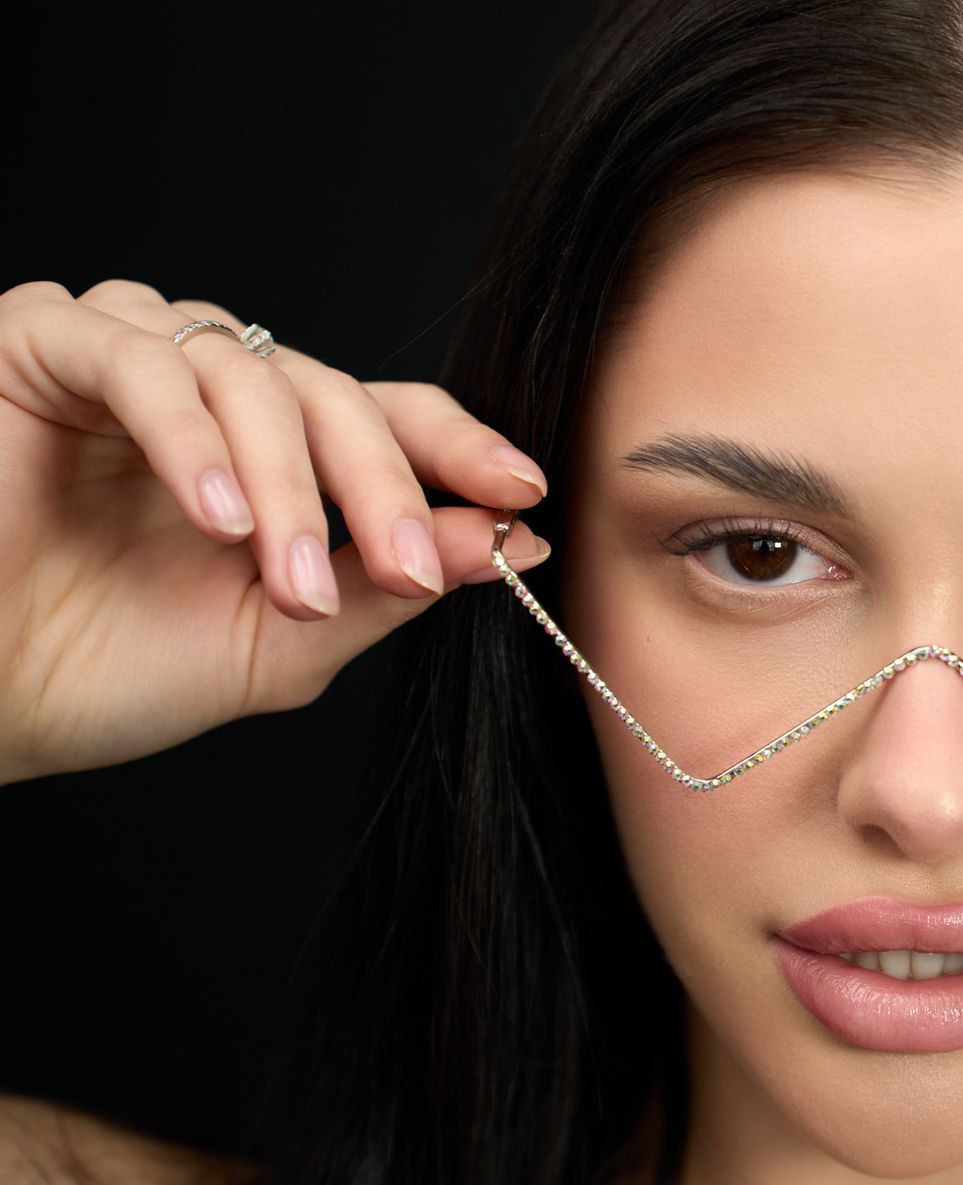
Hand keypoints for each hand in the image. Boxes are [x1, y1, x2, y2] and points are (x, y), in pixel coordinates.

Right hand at [0, 279, 553, 786]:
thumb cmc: (110, 671)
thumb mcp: (280, 638)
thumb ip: (384, 585)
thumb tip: (509, 538)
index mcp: (272, 450)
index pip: (386, 416)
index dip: (457, 448)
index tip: (523, 494)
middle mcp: (211, 390)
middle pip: (335, 396)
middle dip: (384, 488)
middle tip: (413, 570)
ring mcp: (130, 357)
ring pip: (251, 376)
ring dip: (288, 483)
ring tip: (287, 576)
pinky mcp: (44, 343)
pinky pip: (142, 362)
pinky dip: (193, 440)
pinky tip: (218, 519)